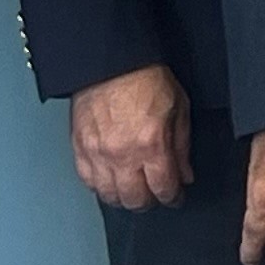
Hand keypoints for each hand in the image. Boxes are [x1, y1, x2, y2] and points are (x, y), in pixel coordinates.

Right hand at [71, 64, 192, 212]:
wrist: (111, 62)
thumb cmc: (146, 78)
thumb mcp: (179, 108)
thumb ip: (182, 146)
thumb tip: (185, 175)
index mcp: (151, 144)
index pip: (163, 188)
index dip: (173, 198)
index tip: (175, 198)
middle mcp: (123, 155)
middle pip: (135, 200)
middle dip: (149, 202)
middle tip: (155, 195)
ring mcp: (98, 155)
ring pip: (110, 196)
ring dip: (124, 198)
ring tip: (134, 191)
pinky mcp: (79, 149)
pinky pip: (88, 182)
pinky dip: (101, 187)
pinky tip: (111, 182)